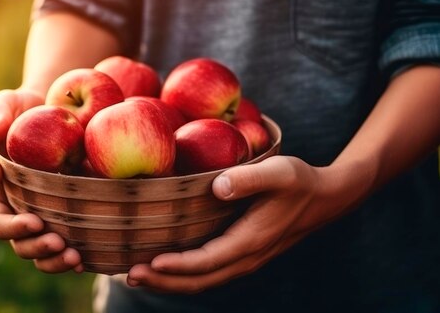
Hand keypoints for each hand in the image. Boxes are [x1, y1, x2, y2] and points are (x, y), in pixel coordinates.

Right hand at [0, 88, 83, 272]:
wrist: (55, 115)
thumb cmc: (25, 108)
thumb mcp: (9, 101)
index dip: (6, 219)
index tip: (31, 218)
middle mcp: (10, 206)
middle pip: (12, 237)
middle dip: (29, 242)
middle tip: (53, 239)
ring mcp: (33, 215)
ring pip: (32, 249)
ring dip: (49, 258)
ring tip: (73, 256)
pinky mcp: (57, 219)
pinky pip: (57, 246)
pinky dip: (66, 258)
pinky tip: (84, 258)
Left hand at [125, 155, 364, 292]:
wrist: (326, 198)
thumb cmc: (300, 181)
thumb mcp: (279, 172)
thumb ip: (249, 178)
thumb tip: (217, 186)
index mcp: (250, 240)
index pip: (206, 261)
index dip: (177, 265)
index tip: (149, 262)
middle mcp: (245, 257)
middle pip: (199, 280)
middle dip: (163, 281)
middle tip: (128, 275)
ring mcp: (244, 259)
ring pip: (202, 280)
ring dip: (169, 282)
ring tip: (136, 276)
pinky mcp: (242, 254)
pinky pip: (208, 272)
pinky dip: (183, 274)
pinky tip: (164, 265)